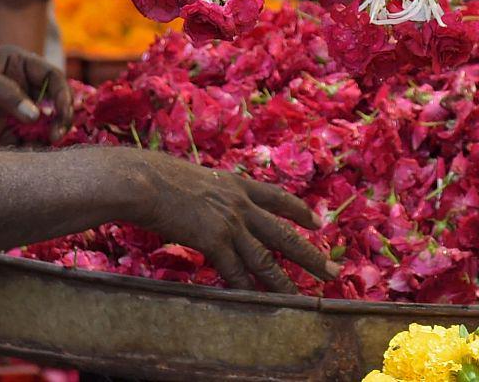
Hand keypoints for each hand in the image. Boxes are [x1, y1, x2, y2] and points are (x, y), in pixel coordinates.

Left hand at [0, 47, 73, 143]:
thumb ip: (6, 93)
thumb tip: (36, 116)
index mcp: (17, 62)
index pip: (51, 76)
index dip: (62, 94)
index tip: (62, 113)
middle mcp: (18, 84)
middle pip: (50, 101)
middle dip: (58, 117)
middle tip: (57, 135)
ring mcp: (8, 107)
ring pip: (37, 122)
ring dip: (44, 134)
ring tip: (46, 146)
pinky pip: (18, 138)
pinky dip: (27, 146)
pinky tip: (30, 154)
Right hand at [104, 147, 334, 293]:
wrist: (147, 180)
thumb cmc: (160, 176)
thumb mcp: (198, 176)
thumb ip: (212, 191)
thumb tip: (210, 200)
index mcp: (238, 184)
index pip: (278, 197)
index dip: (300, 210)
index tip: (317, 221)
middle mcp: (241, 204)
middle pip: (284, 232)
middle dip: (309, 253)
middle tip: (331, 269)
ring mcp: (230, 223)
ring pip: (266, 258)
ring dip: (285, 281)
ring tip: (304, 297)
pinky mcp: (214, 241)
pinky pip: (235, 272)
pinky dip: (248, 289)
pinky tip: (260, 302)